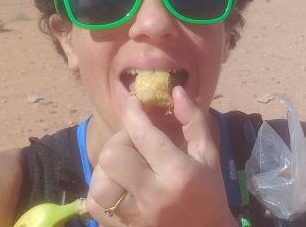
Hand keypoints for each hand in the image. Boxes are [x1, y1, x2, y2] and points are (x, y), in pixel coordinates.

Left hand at [85, 87, 236, 226]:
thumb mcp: (209, 156)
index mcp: (179, 173)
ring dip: (108, 169)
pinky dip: (102, 191)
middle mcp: (154, 195)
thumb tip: (176, 91)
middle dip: (121, 142)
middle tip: (134, 144)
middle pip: (113, 155)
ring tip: (125, 167)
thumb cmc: (210, 194)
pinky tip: (118, 187)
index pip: (143, 134)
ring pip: (99, 182)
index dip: (133, 113)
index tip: (133, 104)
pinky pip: (95, 205)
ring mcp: (135, 217)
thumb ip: (194, 121)